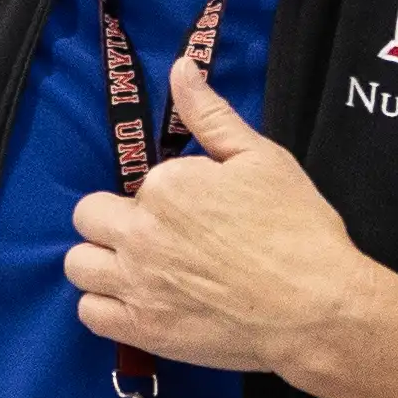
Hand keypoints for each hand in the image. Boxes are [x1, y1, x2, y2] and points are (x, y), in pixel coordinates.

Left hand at [62, 57, 364, 374]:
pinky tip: (137, 301)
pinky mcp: (143, 330)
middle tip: (155, 236)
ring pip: (78, 265)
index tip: (195, 213)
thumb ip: (210, 115)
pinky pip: (88, 313)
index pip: (135, 182)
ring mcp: (137, 285)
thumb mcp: (261, 159)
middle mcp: (141, 234)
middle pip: (88, 218)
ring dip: (101, 263)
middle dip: (114, 221)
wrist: (319, 309)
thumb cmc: (298, 230)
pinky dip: (105, 307)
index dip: (162, 196)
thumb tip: (180, 68)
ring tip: (139, 269)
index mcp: (166, 186)